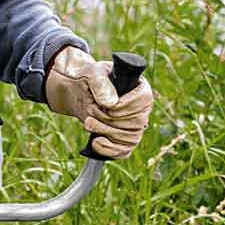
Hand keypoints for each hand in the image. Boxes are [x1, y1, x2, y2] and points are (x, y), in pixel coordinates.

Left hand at [44, 45, 153, 159]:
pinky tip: (95, 142)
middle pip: (138, 122)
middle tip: (90, 118)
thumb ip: (101, 84)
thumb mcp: (93, 74)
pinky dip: (109, 150)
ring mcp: (135, 126)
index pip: (144, 100)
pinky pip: (124, 151)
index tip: (106, 106)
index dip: (125, 107)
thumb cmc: (91, 79)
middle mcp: (142, 108)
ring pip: (130, 138)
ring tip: (88, 124)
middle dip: (111, 122)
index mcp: (140, 88)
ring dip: (107, 134)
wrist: (81, 93)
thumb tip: (110, 103)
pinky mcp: (125, 139)